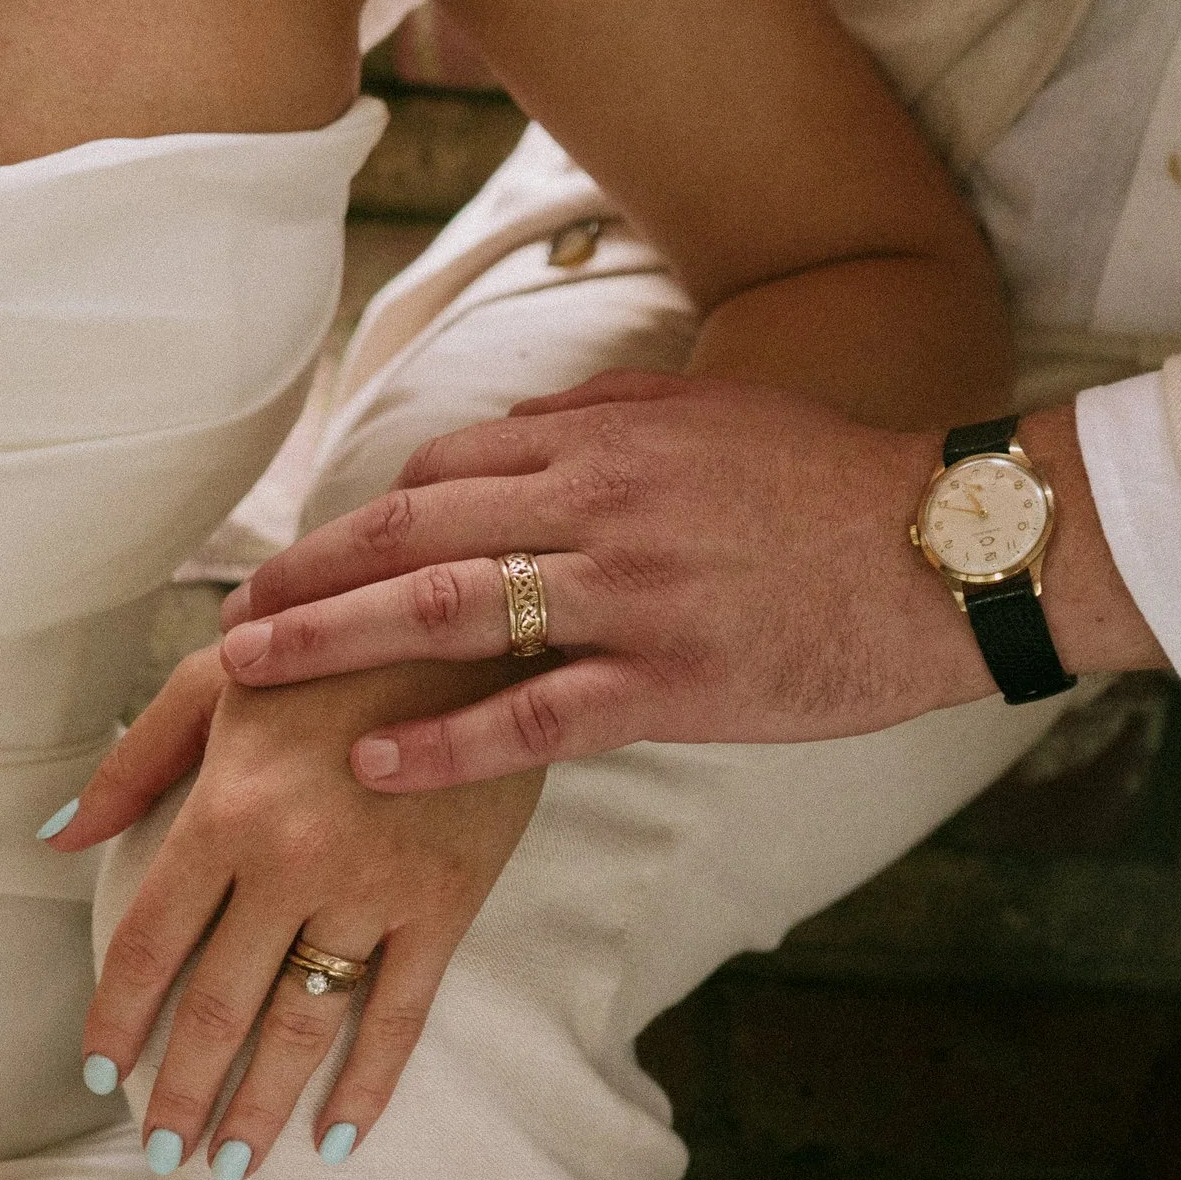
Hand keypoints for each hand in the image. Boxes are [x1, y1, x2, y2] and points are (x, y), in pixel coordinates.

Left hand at [48, 650, 541, 1178]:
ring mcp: (373, 889)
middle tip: (160, 1152)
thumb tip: (57, 835)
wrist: (474, 623)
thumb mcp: (221, 678)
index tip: (98, 1075)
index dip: (117, 1019)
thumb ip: (135, 760)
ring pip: (304, 1024)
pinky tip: (338, 1136)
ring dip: (262, 1105)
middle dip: (180, 1090)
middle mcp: (292, 862)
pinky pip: (401, 1013)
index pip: (151, 943)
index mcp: (228, 808)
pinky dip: (369, 1083)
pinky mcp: (445, 902)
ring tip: (232, 1163)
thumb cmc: (333, 644)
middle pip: (218, 1005)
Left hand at [214, 374, 1165, 788]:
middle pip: (411, 534)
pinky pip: (532, 717)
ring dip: (332, 644)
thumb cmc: (832, 482)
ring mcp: (629, 597)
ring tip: (251, 679)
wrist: (948, 553)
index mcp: (604, 444)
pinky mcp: (670, 684)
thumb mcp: (714, 414)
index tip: (311, 562)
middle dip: (307, 576)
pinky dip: (443, 744)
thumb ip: (606, 418)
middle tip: (232, 621)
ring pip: (444, 614)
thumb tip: (513, 429)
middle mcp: (598, 509)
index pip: (443, 473)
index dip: (361, 521)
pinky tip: (371, 765)